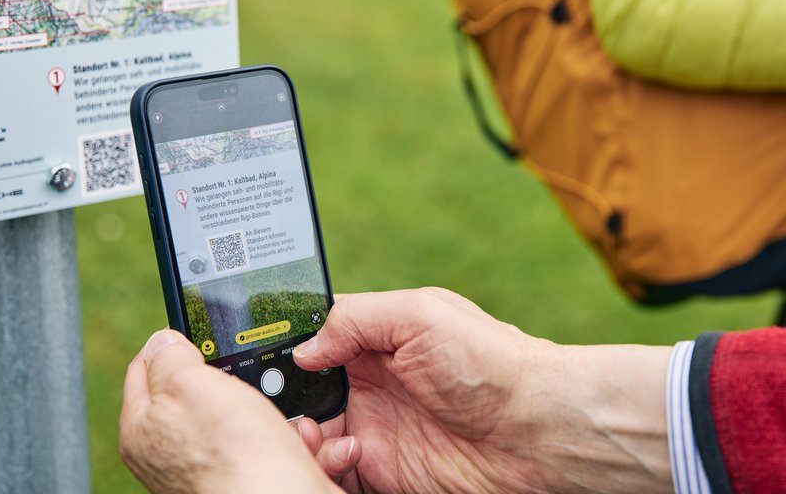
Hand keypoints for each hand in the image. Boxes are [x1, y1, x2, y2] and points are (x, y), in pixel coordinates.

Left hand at [120, 329, 355, 492]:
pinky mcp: (250, 475)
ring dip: (269, 406)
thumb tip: (162, 341)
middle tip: (246, 374)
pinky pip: (272, 441)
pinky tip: (294, 438)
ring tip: (279, 413)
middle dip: (231, 376)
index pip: (145, 369)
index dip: (172, 343)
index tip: (200, 332)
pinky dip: (288, 435)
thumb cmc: (234, 454)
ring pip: (244, 415)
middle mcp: (172, 454)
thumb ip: (170, 357)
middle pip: (199, 391)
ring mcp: (212, 467)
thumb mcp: (191, 383)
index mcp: (144, 430)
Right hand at [294, 288, 673, 493]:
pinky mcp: (381, 470)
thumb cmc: (490, 360)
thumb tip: (303, 347)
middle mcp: (367, 382)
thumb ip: (357, 319)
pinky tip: (343, 455)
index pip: (310, 335)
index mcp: (374, 338)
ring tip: (312, 433)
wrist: (537, 430)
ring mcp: (373, 427)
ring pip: (308, 434)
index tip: (248, 353)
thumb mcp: (422, 314)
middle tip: (270, 401)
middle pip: (298, 390)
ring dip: (297, 435)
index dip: (278, 343)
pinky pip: (332, 472)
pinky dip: (322, 467)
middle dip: (277, 396)